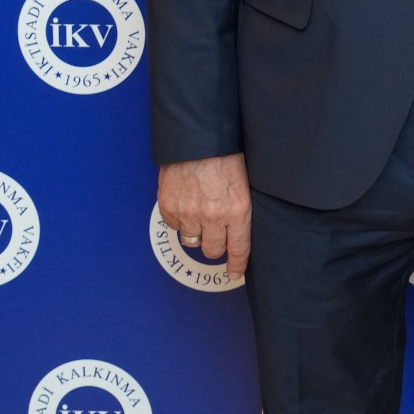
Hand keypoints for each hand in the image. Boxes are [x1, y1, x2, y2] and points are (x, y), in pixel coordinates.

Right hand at [159, 155, 253, 276]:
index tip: (234, 273)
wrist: (196, 139)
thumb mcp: (245, 183)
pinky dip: (180, 221)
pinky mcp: (169, 207)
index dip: (237, 264)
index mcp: (238, 210)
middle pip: (213, 250)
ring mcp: (189, 213)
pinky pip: (175, 226)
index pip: (239, 248)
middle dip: (216, 247)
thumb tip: (239, 228)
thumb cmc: (225, 156)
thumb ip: (241, 207)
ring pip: (192, 241)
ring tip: (201, 217)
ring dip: (197, 233)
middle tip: (217, 237)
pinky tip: (186, 205)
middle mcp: (213, 216)